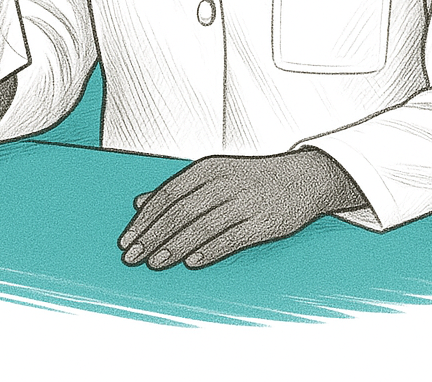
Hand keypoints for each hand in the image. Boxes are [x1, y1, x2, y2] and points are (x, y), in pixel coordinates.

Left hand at [117, 150, 366, 270]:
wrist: (305, 178)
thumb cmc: (252, 179)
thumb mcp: (213, 174)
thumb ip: (177, 188)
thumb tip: (139, 203)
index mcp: (208, 169)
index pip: (167, 195)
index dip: (144, 220)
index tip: (126, 239)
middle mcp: (224, 183)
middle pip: (179, 212)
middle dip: (151, 237)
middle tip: (131, 257)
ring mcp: (245, 202)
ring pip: (201, 227)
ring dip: (173, 247)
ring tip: (154, 263)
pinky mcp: (265, 222)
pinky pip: (232, 238)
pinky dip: (209, 250)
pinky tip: (191, 262)